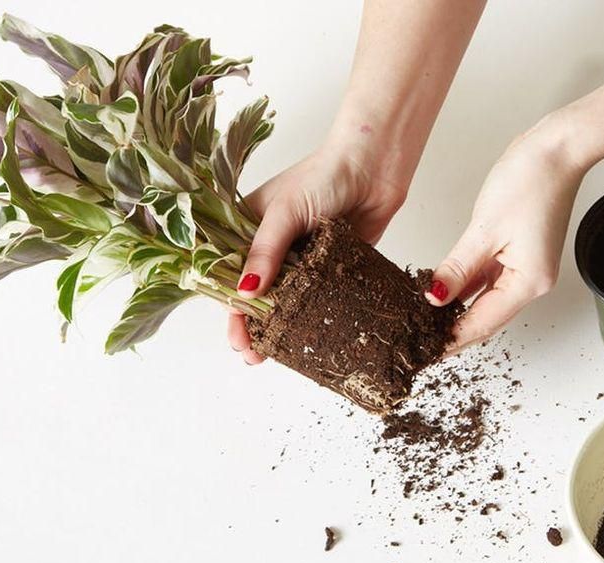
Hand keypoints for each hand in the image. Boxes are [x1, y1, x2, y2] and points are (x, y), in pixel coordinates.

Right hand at [227, 140, 407, 363]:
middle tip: (254, 354)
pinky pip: (316, 298)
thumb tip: (247, 294)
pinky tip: (307, 338)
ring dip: (279, 328)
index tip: (236, 336)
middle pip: (255, 294)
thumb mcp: (285, 212)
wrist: (375, 167)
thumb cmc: (324, 175)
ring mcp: (301, 258)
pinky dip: (310, 318)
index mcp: (248, 228)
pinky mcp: (330, 266)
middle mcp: (272, 246)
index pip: (228, 273)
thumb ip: (266, 252)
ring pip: (285, 300)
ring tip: (276, 354)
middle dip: (251, 326)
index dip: (229, 307)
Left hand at [426, 118, 589, 353]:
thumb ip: (457, 267)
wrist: (557, 149)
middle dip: (454, 331)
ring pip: (486, 299)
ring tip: (427, 323)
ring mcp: (526, 267)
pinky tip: (444, 290)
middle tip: (421, 344)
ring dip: (459, 310)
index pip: (482, 322)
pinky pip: (489, 279)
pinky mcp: (520, 252)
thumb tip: (435, 296)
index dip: (453, 340)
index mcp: (528, 281)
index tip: (427, 354)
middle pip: (486, 317)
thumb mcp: (484, 229)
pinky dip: (467, 287)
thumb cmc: (531, 180)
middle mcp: (532, 280)